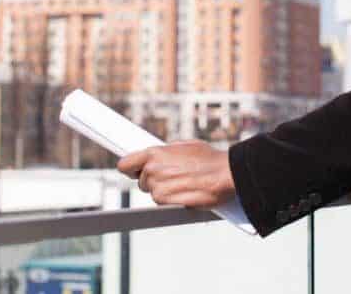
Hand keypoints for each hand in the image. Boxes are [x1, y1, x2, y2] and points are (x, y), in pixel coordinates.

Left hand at [117, 140, 235, 208]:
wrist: (224, 174)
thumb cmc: (209, 160)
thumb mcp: (185, 146)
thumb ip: (166, 151)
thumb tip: (161, 155)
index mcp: (154, 153)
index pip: (125, 164)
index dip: (130, 169)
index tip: (133, 171)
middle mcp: (152, 170)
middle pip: (141, 181)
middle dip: (153, 180)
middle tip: (172, 177)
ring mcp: (157, 187)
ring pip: (153, 193)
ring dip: (165, 191)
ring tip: (183, 184)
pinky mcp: (166, 202)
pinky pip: (162, 204)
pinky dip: (172, 201)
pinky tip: (185, 192)